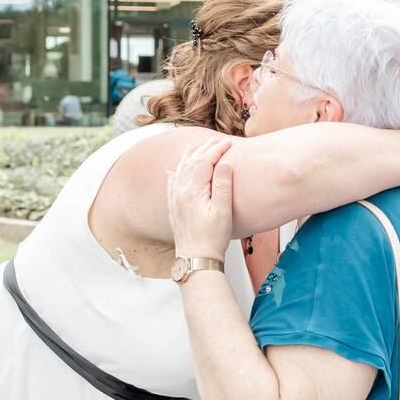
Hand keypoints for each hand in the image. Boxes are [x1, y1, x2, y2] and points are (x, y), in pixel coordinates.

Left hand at [168, 138, 235, 261]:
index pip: (204, 161)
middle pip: (191, 162)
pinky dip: (175, 173)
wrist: (195, 259)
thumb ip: (222, 185)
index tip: (228, 143)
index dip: (216, 150)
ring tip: (196, 146)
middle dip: (204, 149)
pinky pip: (171, 184)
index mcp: (192, 190)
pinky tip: (174, 171)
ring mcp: (175, 200)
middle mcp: (180, 192)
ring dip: (189, 156)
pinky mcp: (174, 208)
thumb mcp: (222, 211)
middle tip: (217, 141)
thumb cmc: (211, 238)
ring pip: (180, 170)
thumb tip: (223, 163)